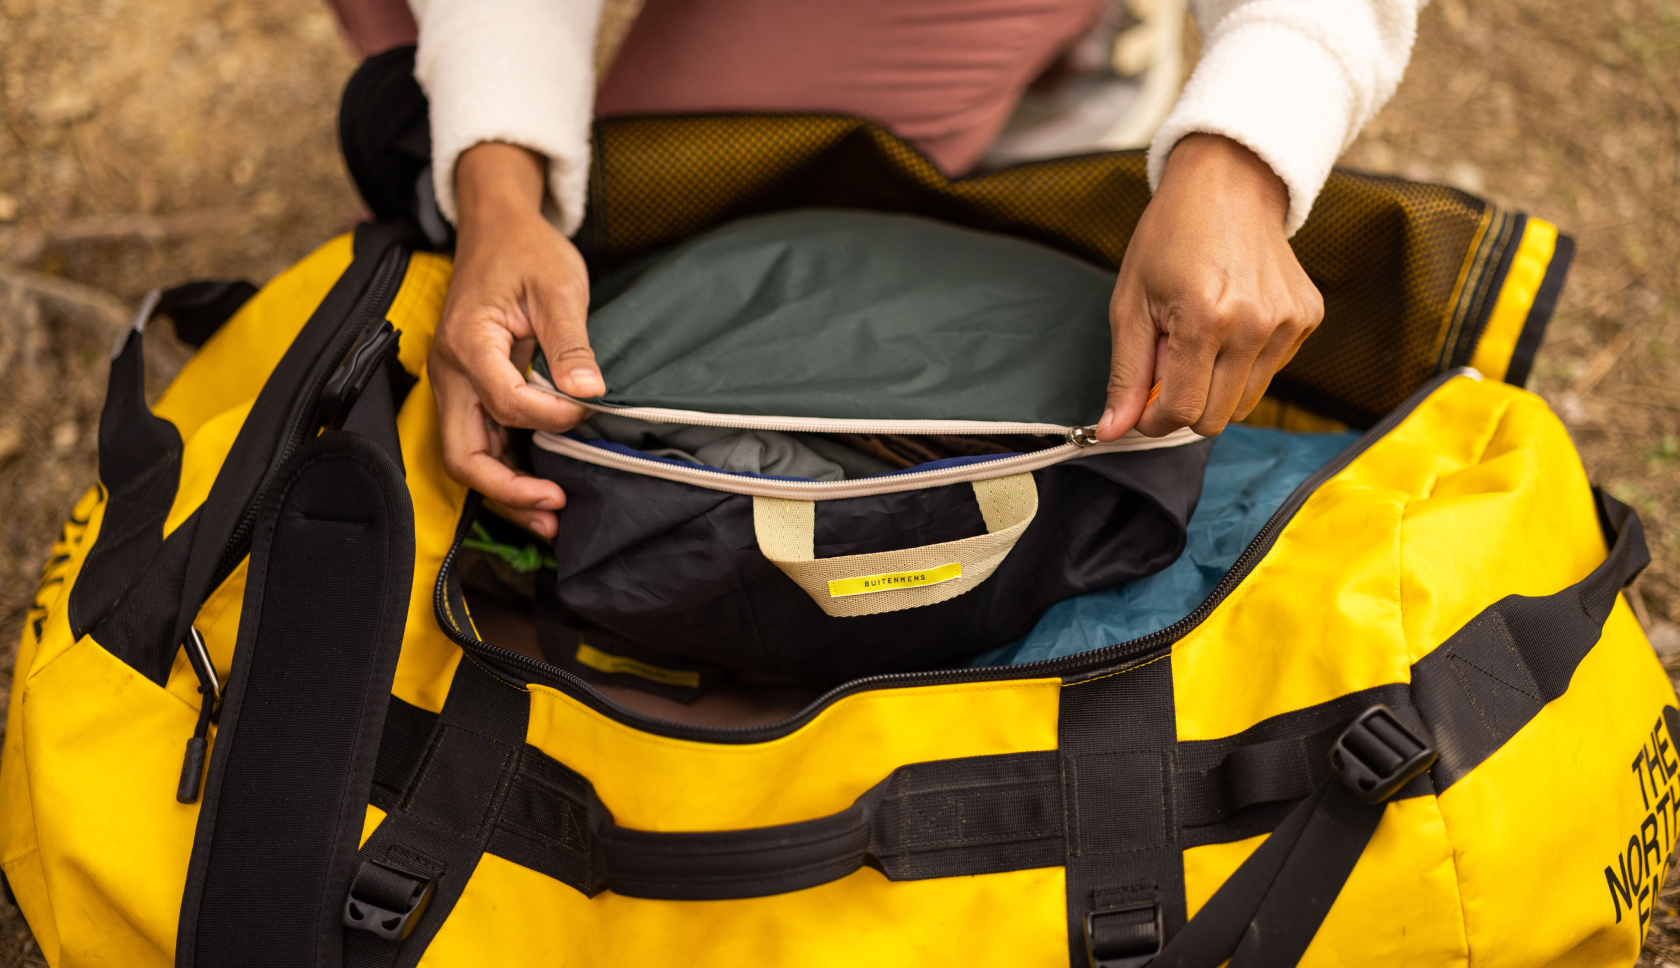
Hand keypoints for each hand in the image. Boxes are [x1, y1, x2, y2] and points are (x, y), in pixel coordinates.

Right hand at [429, 142, 606, 538]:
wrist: (498, 227)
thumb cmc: (528, 250)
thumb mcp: (558, 287)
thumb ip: (571, 344)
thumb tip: (589, 396)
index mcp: (469, 343)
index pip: (505, 403)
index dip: (551, 418)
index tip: (588, 410)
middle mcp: (451, 371)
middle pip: (462, 453)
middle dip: (508, 489)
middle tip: (556, 509)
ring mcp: (455, 384)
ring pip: (466, 455)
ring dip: (505, 491)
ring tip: (551, 517)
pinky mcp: (470, 389)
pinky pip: (479, 440)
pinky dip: (506, 469)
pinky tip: (540, 488)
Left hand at [1096, 134, 1323, 439]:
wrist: (1228, 183)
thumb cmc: (1171, 237)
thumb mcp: (1131, 304)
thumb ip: (1125, 374)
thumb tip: (1111, 430)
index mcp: (1206, 320)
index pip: (1183, 413)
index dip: (1155, 421)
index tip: (1142, 407)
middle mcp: (1255, 325)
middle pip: (1217, 418)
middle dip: (1184, 405)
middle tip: (1168, 361)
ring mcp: (1288, 323)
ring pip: (1245, 402)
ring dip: (1214, 385)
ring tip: (1198, 337)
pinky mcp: (1307, 318)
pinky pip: (1269, 372)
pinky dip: (1243, 363)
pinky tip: (1229, 322)